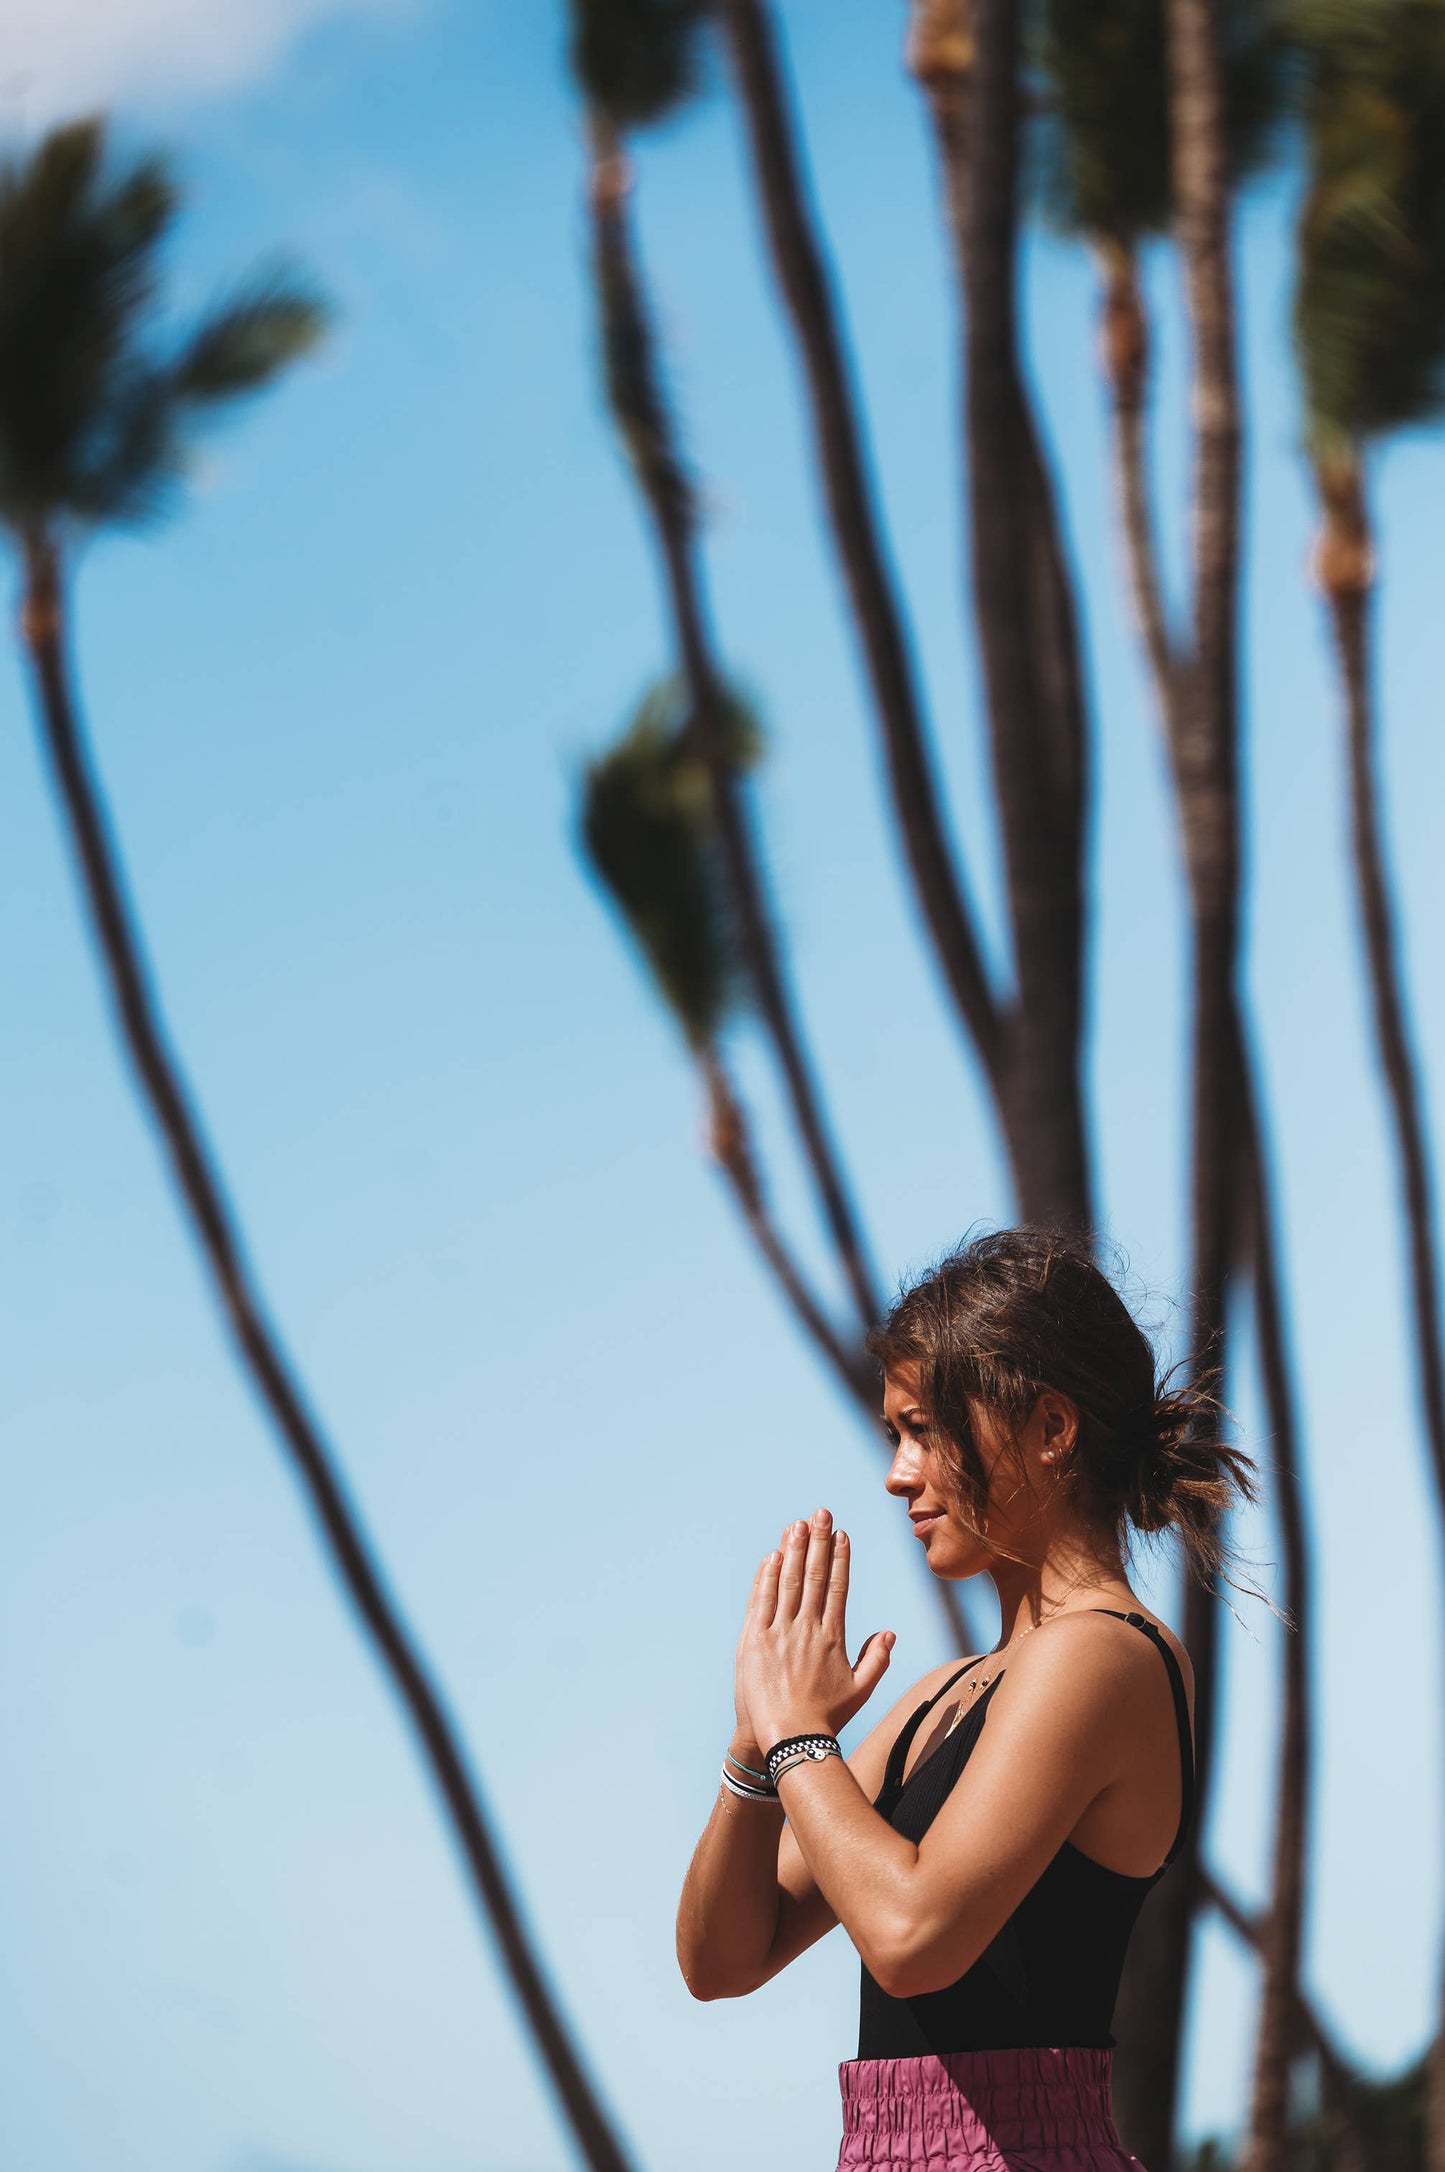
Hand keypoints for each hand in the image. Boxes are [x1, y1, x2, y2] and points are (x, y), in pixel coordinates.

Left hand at [734, 1508, 894, 1753]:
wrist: (788, 1737)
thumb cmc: (826, 1717)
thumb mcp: (861, 1690)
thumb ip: (878, 1659)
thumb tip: (890, 1632)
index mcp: (832, 1637)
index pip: (837, 1586)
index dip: (839, 1557)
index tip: (841, 1534)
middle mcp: (807, 1629)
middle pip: (813, 1575)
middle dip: (817, 1541)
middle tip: (820, 1513)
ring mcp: (779, 1632)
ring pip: (787, 1581)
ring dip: (792, 1549)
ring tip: (797, 1524)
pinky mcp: (754, 1640)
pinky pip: (761, 1601)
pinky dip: (766, 1577)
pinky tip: (771, 1556)